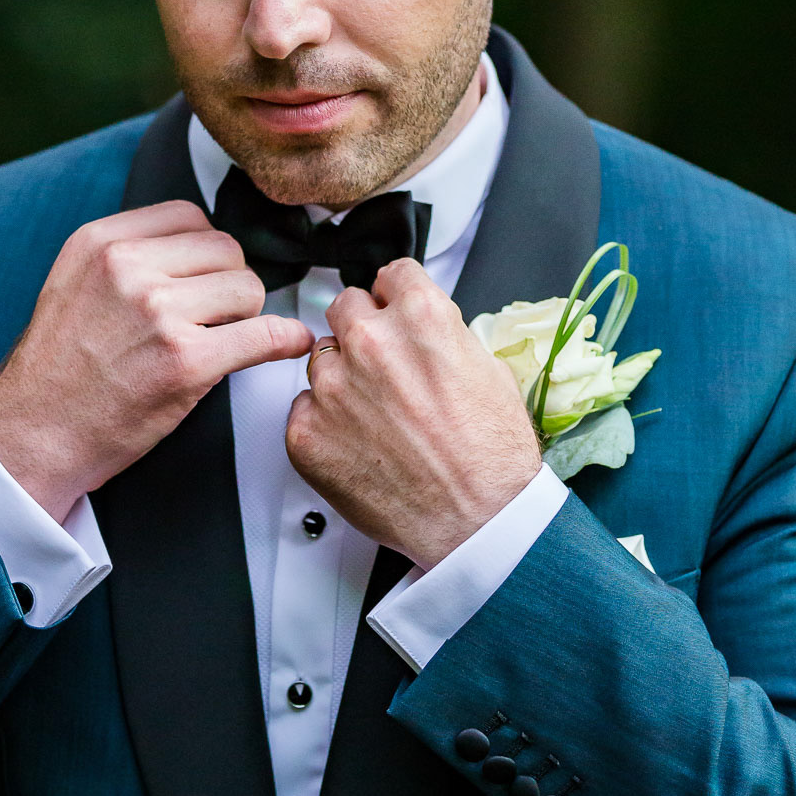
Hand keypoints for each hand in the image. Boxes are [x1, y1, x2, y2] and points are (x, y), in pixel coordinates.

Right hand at [0, 200, 311, 520]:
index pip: (189, 215)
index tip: (203, 279)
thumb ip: (126, 257)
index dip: (206, 251)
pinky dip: (285, 340)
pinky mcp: (185, 361)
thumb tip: (198, 247)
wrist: (35, 435)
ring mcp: (158, 313)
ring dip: (246, 316)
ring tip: (219, 341)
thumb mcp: (74, 284)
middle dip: (229, 283)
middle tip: (212, 319)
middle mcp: (127, 268)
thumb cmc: (58, 369)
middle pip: (226, 249)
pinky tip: (290, 344)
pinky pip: (264, 334)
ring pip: (248, 288)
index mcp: (100, 243)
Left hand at [285, 259, 540, 568]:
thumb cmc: (492, 457)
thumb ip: (444, 336)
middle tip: (384, 367)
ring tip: (378, 416)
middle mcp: (370, 344)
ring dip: (342, 377)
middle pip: (345, 306)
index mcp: (420, 318)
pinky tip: (360, 445)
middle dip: (364, 330)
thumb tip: (423, 329)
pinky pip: (303, 409)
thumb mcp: (489, 370)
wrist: (477, 521)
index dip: (397, 296)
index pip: (391, 274)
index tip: (394, 309)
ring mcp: (332, 388)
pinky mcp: (306, 431)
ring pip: (321, 358)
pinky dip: (325, 424)